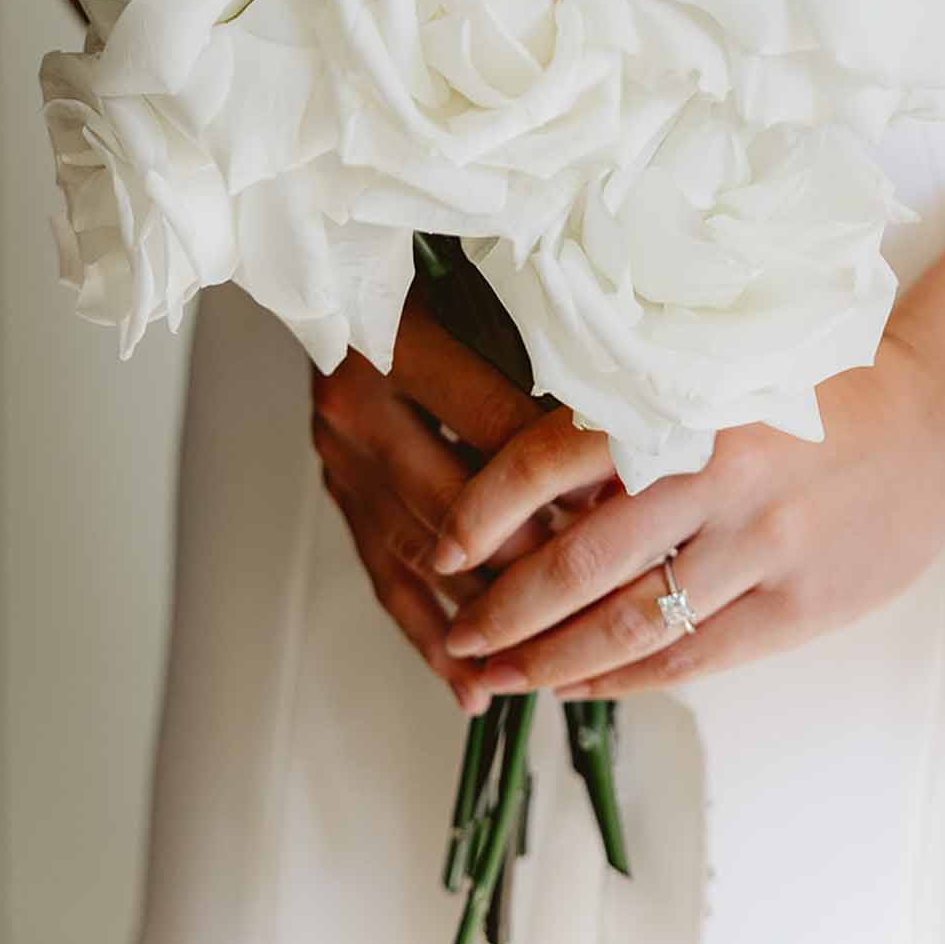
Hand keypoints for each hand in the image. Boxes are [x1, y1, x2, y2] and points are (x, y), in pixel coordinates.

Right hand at [310, 283, 614, 711]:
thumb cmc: (420, 262)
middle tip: (602, 586)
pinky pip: (385, 580)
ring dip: (489, 610)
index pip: (493, 423)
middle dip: (533, 552)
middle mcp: (356, 409)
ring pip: (420, 556)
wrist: (317, 256)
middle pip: (454, 504)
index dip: (562, 467)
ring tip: (552, 656)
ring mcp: (338, 461)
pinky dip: (430, 639)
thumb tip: (626, 429)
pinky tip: (473, 688)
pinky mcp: (337, 496)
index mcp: (394, 345)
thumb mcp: (477, 288)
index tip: (627, 499)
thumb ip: (536, 351)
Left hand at [429, 318, 944, 698]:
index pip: (552, 459)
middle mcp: (718, 476)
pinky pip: (692, 656)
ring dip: (552, 659)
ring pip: (630, 625)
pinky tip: (580, 684)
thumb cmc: (814, 379)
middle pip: (580, 564)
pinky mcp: (800, 606)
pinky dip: (625, 678)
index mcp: (685, 401)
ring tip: (499, 674)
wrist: (938, 413)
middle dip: (504, 609)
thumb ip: (637, 414)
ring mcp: (763, 549)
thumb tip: (531, 479)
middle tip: (453, 632)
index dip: (485, 511)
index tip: (441, 547)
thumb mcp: (719, 365)